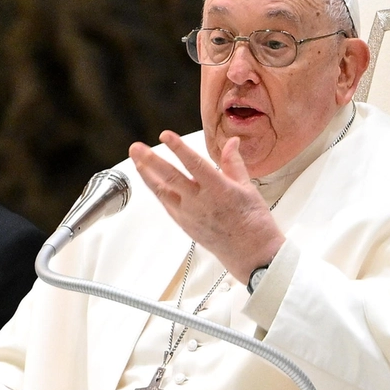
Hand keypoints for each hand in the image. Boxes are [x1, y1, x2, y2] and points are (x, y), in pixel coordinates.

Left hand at [129, 132, 285, 282]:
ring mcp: (189, 215)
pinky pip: (167, 205)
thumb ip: (234, 163)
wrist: (251, 253)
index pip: (193, 163)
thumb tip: (232, 142)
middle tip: (136, 148)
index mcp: (218, 190)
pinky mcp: (185, 225)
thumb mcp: (247, 188)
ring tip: (136, 161)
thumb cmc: (253, 222)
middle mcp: (199, 203)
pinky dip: (158, 191)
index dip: (178, 148)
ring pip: (162, 192)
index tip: (165, 135)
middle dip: (150, 161)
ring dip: (147, 175)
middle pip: (170, 178)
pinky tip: (152, 182)